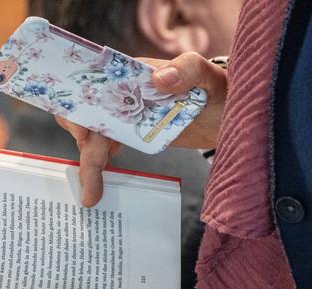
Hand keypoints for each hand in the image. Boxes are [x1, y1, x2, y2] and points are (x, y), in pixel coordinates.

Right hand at [56, 52, 227, 205]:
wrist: (230, 113)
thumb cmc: (220, 89)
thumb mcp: (208, 76)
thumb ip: (187, 69)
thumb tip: (159, 78)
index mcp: (134, 74)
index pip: (96, 84)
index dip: (81, 105)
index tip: (85, 131)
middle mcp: (124, 94)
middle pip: (88, 115)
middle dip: (81, 141)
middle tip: (89, 172)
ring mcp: (127, 117)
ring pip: (95, 138)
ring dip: (88, 165)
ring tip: (91, 196)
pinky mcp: (133, 135)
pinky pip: (107, 150)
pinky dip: (98, 167)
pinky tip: (96, 188)